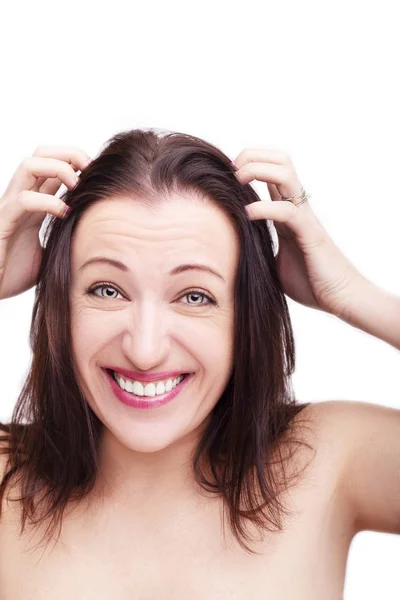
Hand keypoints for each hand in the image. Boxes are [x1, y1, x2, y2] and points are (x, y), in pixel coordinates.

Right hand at [0, 146, 90, 299]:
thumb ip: (66, 240)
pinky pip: (23, 201)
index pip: (52, 166)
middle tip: (91, 170)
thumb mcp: (50, 253)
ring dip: (58, 168)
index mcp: (33, 204)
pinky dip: (48, 202)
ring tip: (77, 185)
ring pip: (29, 166)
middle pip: (40, 154)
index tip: (98, 173)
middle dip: (69, 154)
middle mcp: (20, 199)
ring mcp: (9, 208)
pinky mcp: (2, 223)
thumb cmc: (14, 274)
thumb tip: (95, 240)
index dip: (75, 161)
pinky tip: (65, 214)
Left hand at [232, 148, 364, 315]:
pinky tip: (247, 214)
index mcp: (287, 212)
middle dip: (252, 156)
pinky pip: (286, 211)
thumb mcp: (274, 261)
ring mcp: (304, 217)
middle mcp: (297, 208)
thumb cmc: (309, 282)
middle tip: (231, 172)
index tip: (227, 175)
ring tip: (237, 182)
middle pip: (280, 160)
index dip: (250, 163)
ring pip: (285, 173)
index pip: (272, 171)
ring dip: (257, 170)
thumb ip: (259, 249)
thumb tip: (231, 252)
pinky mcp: (309, 234)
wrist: (340, 297)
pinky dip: (263, 207)